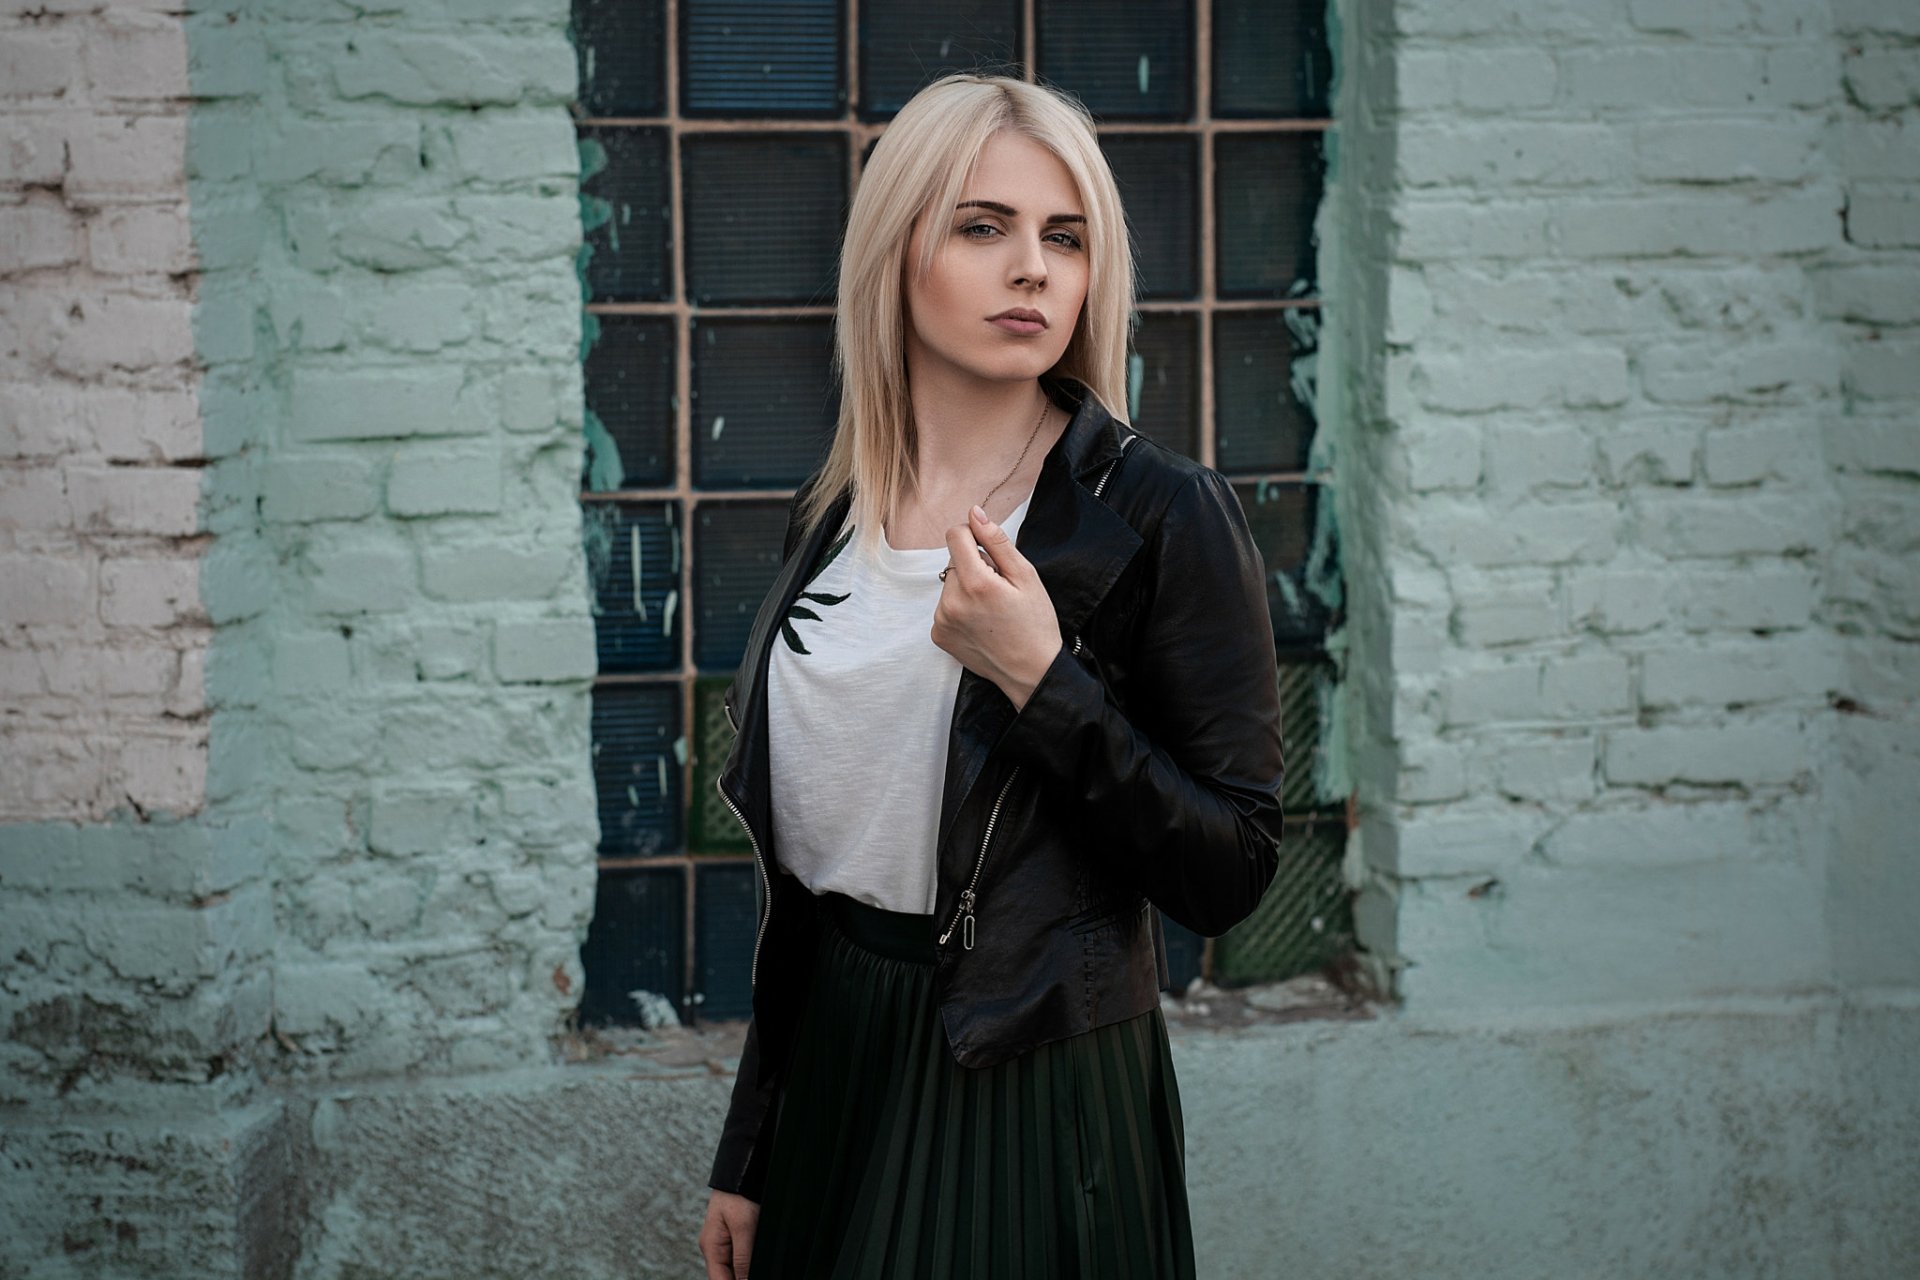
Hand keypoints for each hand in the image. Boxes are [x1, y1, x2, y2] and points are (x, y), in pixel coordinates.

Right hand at [699, 1189, 758, 1278]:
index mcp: (710, 1247)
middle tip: (763, 1272)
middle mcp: (714, 1247)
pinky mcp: (735, 1235)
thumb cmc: (740, 1194)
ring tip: (763, 1268)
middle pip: (726, 1276)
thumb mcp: (743, 1227)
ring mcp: (724, 1242)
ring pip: (734, 1269)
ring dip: (746, 1273)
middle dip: (742, 1279)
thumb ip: (743, 1258)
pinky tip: (760, 1263)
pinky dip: (749, 1263)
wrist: (744, 1169)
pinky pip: (740, 1257)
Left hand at [931, 505, 1062, 711]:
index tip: (989, 550)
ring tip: (990, 609)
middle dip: (974, 567)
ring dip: (966, 588)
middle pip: (954, 560)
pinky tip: (980, 623)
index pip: (955, 535)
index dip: (973, 535)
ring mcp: (941, 620)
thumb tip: (975, 514)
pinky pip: (944, 606)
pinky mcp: (938, 635)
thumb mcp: (1026, 577)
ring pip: (949, 584)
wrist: (1031, 672)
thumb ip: (997, 542)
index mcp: (975, 584)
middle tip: (999, 590)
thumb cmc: (1035, 624)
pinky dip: (959, 609)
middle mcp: (951, 602)